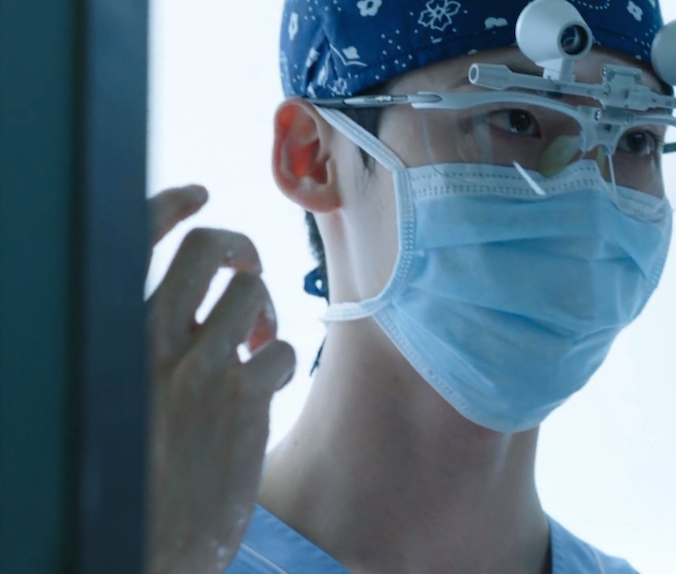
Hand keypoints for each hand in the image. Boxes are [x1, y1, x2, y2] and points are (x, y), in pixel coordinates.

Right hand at [145, 186, 296, 573]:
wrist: (151, 541)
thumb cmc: (136, 471)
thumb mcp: (122, 394)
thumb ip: (149, 348)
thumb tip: (193, 312)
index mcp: (117, 335)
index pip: (136, 241)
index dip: (170, 205)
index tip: (199, 195)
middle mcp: (154, 341)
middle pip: (206, 249)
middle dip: (239, 248)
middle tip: (248, 271)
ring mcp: (201, 367)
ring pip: (251, 293)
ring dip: (263, 312)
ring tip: (253, 343)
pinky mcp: (243, 398)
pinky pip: (280, 348)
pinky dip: (280, 360)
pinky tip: (265, 384)